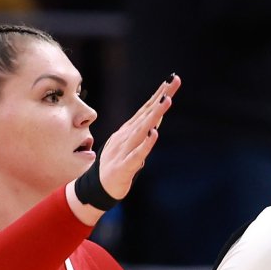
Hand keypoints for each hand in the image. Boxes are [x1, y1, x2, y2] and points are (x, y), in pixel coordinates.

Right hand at [98, 74, 180, 199]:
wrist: (95, 188)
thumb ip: (141, 136)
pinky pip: (137, 154)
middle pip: (147, 114)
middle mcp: (126, 136)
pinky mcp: (125, 166)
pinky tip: (153, 134)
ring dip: (155, 114)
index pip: (146, 109)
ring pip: (143, 129)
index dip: (159, 95)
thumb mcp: (129, 147)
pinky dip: (146, 144)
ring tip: (167, 100)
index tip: (172, 81)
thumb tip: (154, 125)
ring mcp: (125, 150)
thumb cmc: (116, 165)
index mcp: (128, 131)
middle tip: (174, 81)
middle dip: (161, 97)